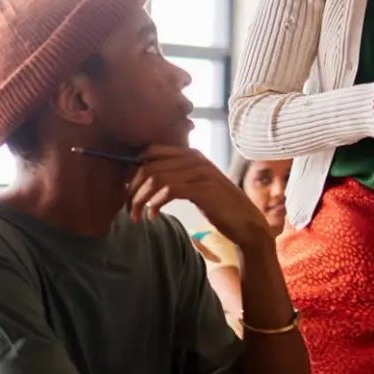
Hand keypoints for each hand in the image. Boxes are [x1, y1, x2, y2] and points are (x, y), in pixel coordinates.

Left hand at [125, 146, 270, 250]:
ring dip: (140, 199)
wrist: (246, 222)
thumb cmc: (218, 206)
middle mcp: (195, 158)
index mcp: (191, 154)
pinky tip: (153, 216)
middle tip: (127, 206)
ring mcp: (200, 172)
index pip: (151, 150)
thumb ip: (176, 177)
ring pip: (155, 178)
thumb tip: (143, 179)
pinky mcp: (203, 189)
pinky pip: (168, 191)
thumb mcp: (196, 185)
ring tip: (135, 215)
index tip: (126, 188)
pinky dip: (155, 204)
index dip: (132, 168)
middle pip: (148, 165)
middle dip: (132, 187)